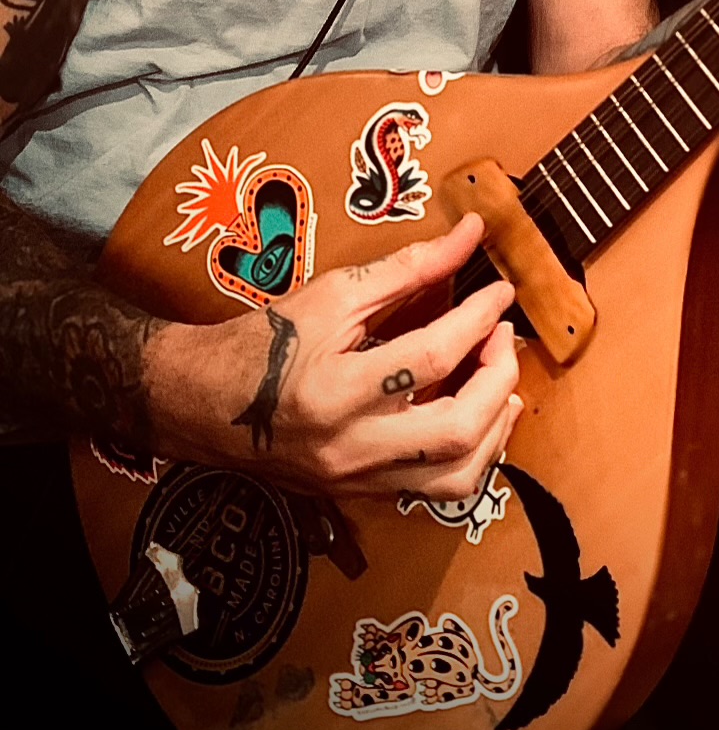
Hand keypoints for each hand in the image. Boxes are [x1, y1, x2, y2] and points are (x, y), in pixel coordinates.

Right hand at [146, 213, 521, 499]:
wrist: (203, 403)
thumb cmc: (266, 342)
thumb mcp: (334, 292)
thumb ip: (409, 266)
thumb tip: (472, 234)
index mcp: (336, 389)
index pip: (431, 356)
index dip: (478, 317)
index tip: (501, 290)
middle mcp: (350, 446)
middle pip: (456, 430)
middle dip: (499, 377)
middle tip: (503, 335)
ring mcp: (358, 480)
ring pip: (456, 480)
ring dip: (497, 427)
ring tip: (504, 381)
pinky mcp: (363, 495)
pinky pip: (438, 490)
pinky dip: (473, 453)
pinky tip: (481, 417)